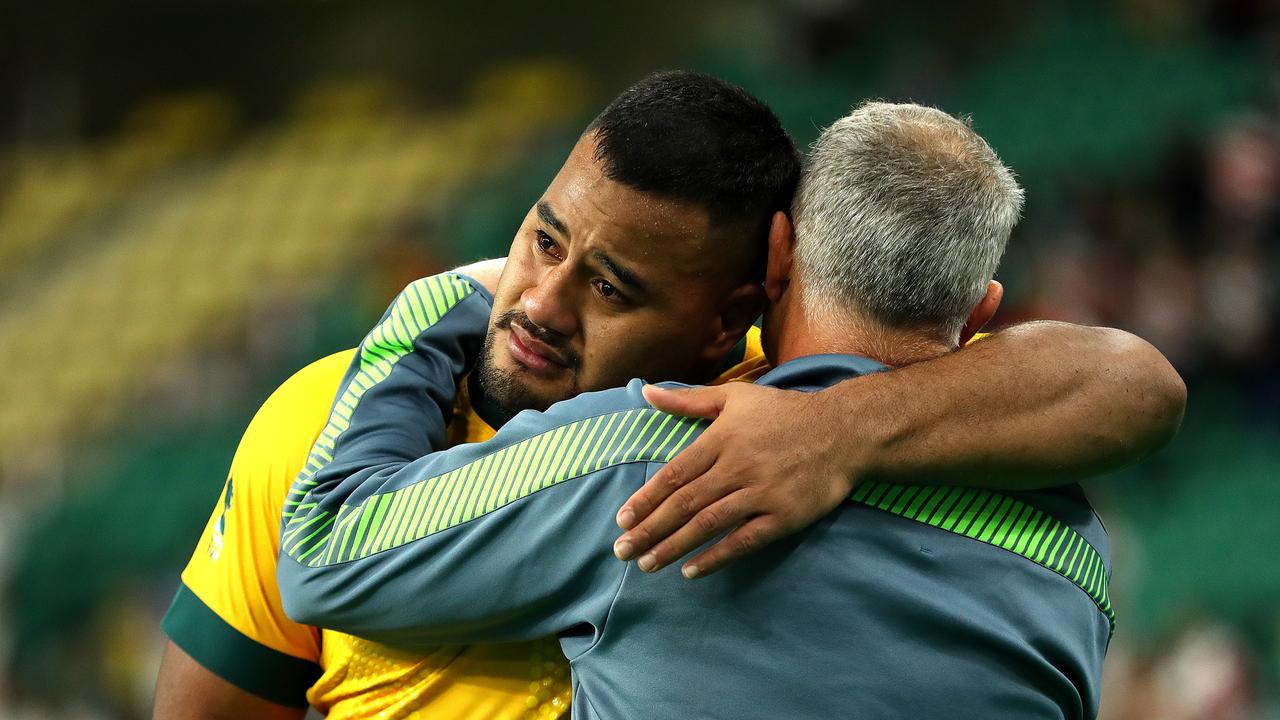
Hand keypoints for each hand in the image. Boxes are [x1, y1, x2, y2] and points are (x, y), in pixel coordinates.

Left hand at [612, 382, 868, 578]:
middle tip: (622, 551)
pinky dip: (716, 557)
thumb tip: (647, 392)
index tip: (622, 519)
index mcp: (722, 439)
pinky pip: (744, 541)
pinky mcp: (784, 517)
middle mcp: (737, 467)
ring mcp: (761, 493)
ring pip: (708, 524)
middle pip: (684, 503)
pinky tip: (692, 571)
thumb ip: (689, 400)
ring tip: (647, 565)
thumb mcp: (735, 397)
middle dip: (650, 530)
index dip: (646, 499)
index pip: (674, 474)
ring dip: (674, 547)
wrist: (844, 431)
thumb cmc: (785, 412)